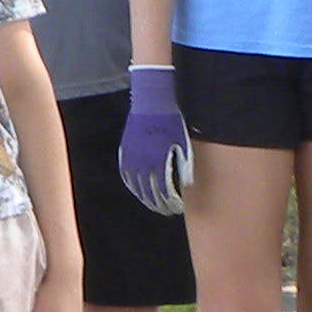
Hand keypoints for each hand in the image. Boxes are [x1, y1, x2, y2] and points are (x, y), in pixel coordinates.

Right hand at [116, 63, 190, 214]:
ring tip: (153, 204)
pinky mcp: (125, 150)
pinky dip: (132, 185)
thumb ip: (185, 165)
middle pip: (149, 191)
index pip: (163, 191)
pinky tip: (137, 190)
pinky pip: (126, 174)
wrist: (151, 101)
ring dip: (145, 197)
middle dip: (158, 204)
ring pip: (136, 185)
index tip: (176, 208)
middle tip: (166, 211)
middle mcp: (142, 161)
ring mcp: (131, 156)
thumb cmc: (171, 121)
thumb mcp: (183, 142)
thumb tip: (186, 186)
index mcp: (158, 160)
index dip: (169, 203)